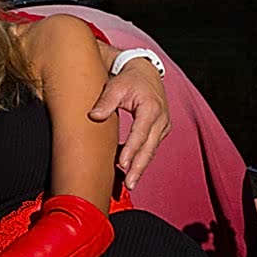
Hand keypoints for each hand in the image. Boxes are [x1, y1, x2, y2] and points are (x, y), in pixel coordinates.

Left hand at [88, 60, 169, 189]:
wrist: (146, 73)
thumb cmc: (129, 79)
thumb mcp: (115, 86)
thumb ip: (105, 102)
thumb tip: (94, 116)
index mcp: (150, 108)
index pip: (140, 133)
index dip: (132, 150)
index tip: (122, 164)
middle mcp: (160, 119)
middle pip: (149, 148)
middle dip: (139, 168)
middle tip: (130, 184)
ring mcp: (162, 126)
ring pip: (151, 150)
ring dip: (140, 166)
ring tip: (130, 182)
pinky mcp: (159, 130)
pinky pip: (150, 147)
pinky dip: (141, 158)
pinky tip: (129, 168)